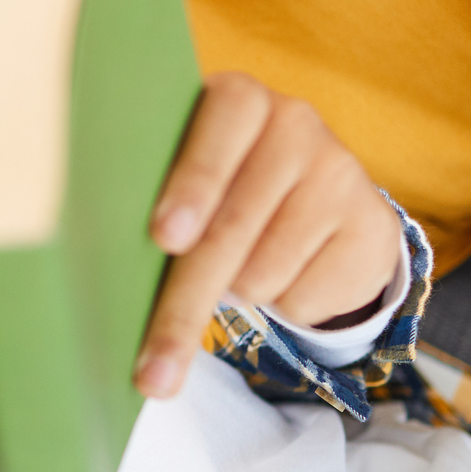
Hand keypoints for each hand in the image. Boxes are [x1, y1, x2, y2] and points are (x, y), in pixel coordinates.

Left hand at [136, 72, 401, 399]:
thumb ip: (157, 201)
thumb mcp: (194, 175)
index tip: (164, 237)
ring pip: (263, 272)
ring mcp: (341, 172)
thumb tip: (96, 265)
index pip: (218, 130)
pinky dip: (283, 307)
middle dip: (184, 305)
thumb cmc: (226, 188)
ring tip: (239, 269)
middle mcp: (294, 123)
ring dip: (238, 295)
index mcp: (237, 100)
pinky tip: (287, 273)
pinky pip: (305, 298)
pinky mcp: (374, 225)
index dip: (192, 184)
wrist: (325, 201)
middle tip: (153, 371)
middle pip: (231, 226)